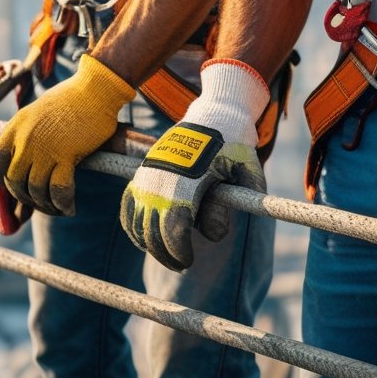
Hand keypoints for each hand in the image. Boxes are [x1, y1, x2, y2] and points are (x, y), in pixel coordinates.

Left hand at [0, 54, 134, 216]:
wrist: (96, 88)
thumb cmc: (73, 99)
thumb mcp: (40, 112)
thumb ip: (30, 136)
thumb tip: (29, 165)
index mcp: (16, 126)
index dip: (2, 182)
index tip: (14, 189)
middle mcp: (25, 139)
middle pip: (15, 182)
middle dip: (26, 199)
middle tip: (40, 204)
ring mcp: (44, 147)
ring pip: (35, 190)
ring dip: (46, 206)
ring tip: (57, 208)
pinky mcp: (66, 154)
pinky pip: (58, 190)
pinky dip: (62, 204)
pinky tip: (69, 207)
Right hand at [120, 60, 268, 271]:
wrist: (215, 114)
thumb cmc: (234, 143)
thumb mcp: (248, 167)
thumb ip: (242, 199)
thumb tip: (216, 234)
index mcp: (186, 179)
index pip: (173, 230)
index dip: (178, 252)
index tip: (187, 260)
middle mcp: (161, 178)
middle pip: (152, 232)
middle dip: (165, 254)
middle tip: (182, 263)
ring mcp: (149, 175)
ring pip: (136, 223)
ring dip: (148, 243)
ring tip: (168, 253)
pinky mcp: (143, 172)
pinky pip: (128, 207)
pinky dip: (133, 227)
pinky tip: (146, 239)